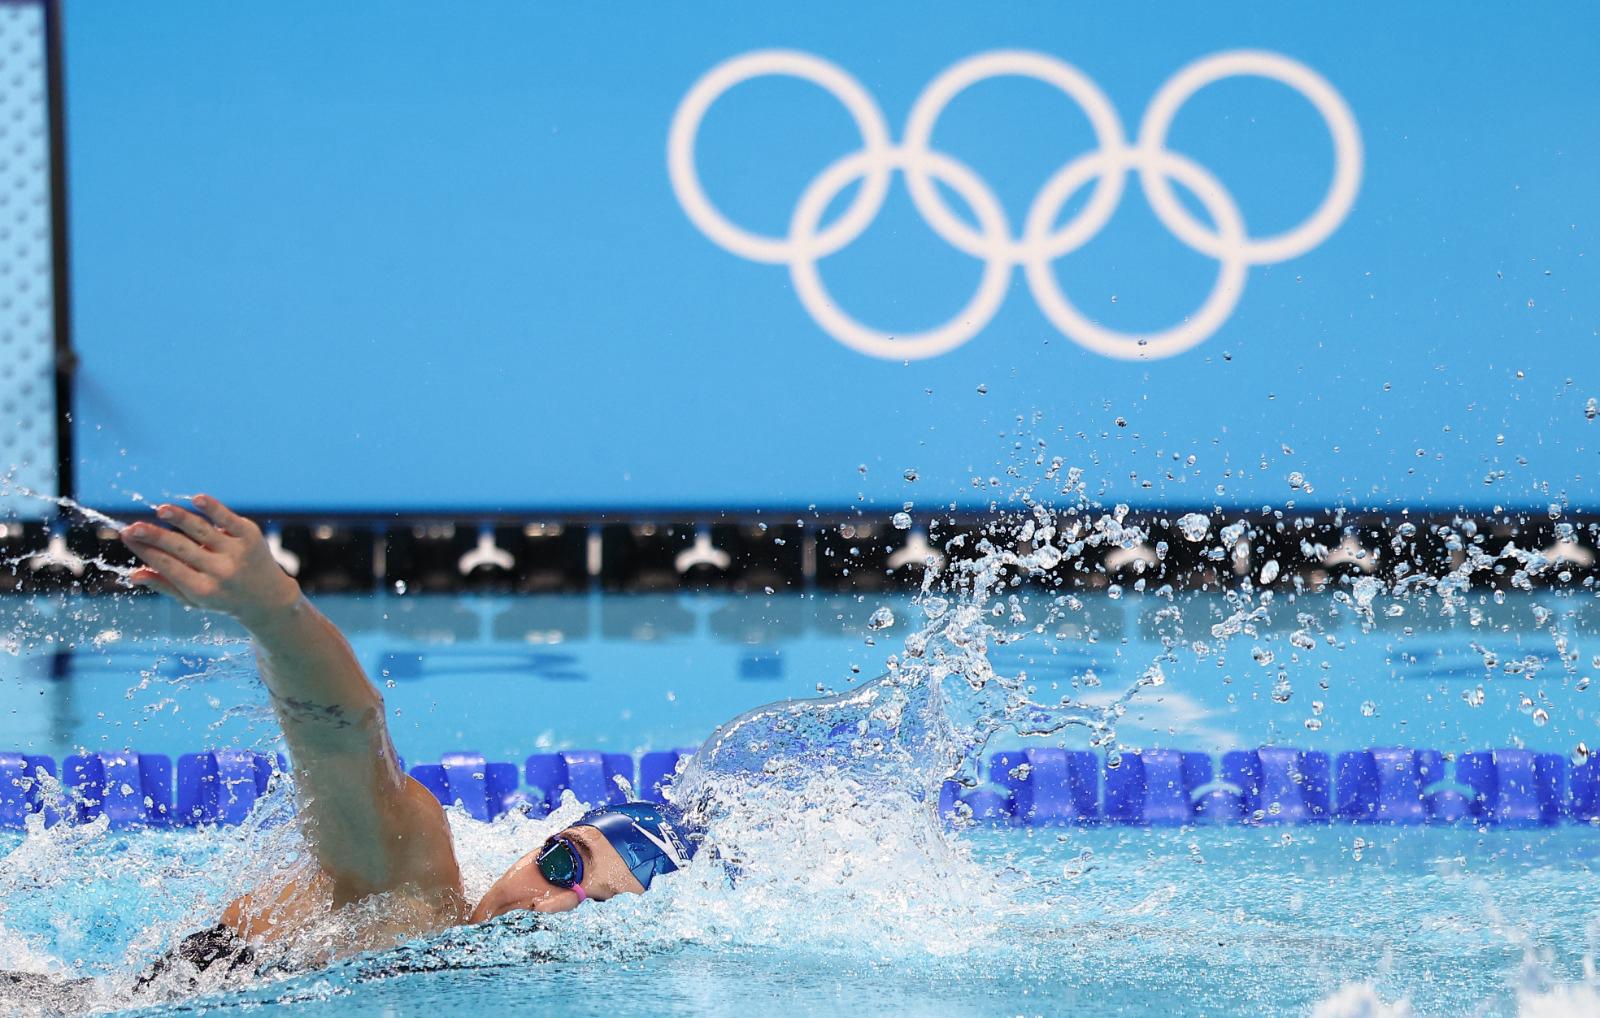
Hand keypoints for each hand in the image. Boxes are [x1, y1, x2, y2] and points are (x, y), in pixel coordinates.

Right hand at [120, 494, 301, 627]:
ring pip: (203, 531)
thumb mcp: (194, 599)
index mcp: (202, 590)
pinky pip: (229, 520)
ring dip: (181, 519)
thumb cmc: (223, 598)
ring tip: (161, 510)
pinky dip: (213, 509)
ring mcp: (236, 553)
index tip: (126, 536)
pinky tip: (196, 499)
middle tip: (132, 526)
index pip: (167, 565)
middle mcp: (220, 572)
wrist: (269, 598)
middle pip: (180, 548)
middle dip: (154, 536)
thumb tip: (133, 574)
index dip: (145, 550)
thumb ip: (165, 585)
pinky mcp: (250, 536)